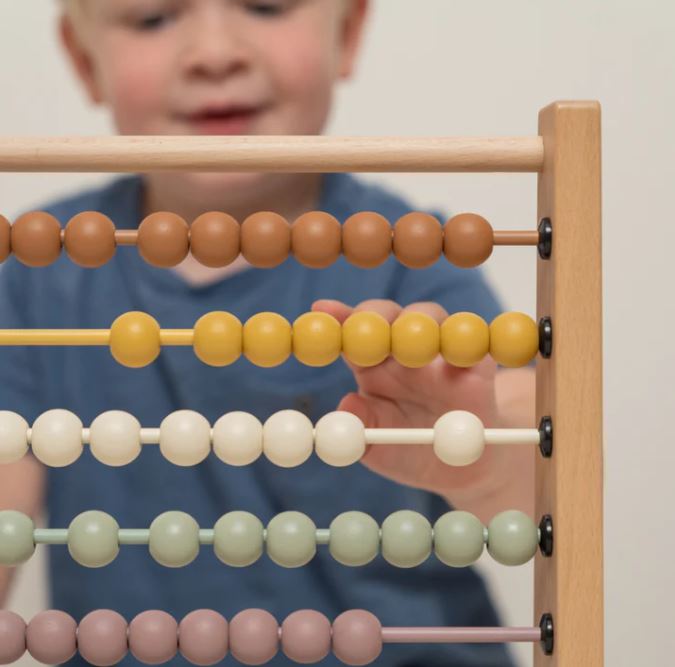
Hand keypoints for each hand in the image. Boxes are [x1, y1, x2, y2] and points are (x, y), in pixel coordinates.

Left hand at [312, 299, 517, 512]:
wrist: (464, 467)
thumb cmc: (412, 451)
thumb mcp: (382, 449)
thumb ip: (363, 429)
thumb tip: (346, 405)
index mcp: (372, 367)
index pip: (351, 336)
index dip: (337, 320)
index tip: (322, 308)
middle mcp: (402, 351)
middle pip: (386, 316)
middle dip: (375, 314)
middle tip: (369, 324)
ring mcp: (439, 351)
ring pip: (428, 316)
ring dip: (418, 321)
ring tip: (410, 341)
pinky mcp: (475, 361)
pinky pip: (472, 342)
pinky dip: (463, 341)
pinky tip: (454, 356)